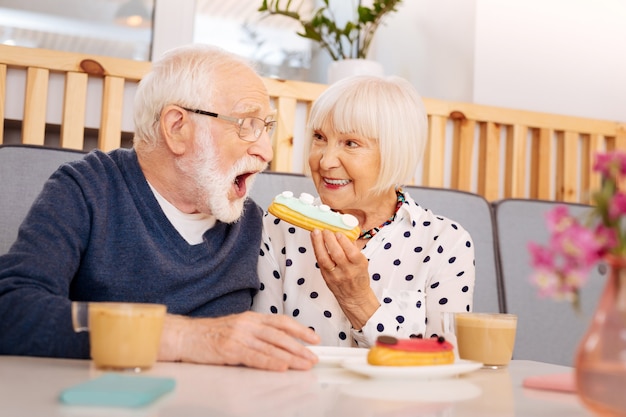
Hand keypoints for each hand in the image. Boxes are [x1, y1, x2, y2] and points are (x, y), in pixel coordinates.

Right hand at [158, 311, 319, 370]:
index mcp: (251, 318)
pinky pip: (254, 356)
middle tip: (313, 357)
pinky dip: (270, 362)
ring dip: (291, 357)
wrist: (184, 336)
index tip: (314, 338)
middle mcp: (247, 324)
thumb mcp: (237, 327)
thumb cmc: (210, 334)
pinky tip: (281, 366)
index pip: (281, 321)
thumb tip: (280, 344)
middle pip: (280, 335)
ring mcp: (238, 336)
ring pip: (271, 346)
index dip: (300, 329)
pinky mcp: (229, 349)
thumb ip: (257, 333)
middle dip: (300, 347)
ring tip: (304, 364)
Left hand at [310, 229, 379, 328]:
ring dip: (319, 243)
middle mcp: (347, 271)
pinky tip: (315, 241)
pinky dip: (317, 250)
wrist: (354, 296)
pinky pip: (320, 262)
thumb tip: (345, 230)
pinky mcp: (326, 277)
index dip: (344, 241)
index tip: (338, 232)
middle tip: (326, 230)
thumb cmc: (358, 277)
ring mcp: (335, 275)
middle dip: (330, 240)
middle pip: (337, 254)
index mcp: (359, 265)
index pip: (352, 252)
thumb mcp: (362, 262)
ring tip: (316, 232)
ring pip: (325, 259)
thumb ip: (353, 247)